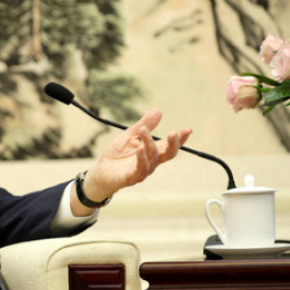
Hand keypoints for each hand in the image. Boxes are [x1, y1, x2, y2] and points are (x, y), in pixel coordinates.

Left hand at [73, 109, 191, 212]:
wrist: (101, 171)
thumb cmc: (117, 155)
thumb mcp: (129, 136)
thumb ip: (143, 125)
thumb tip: (158, 111)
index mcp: (153, 152)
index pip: (170, 145)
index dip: (180, 139)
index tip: (188, 129)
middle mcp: (151, 162)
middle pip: (168, 154)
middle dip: (173, 144)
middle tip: (174, 132)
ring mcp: (142, 171)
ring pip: (153, 158)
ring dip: (149, 144)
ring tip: (143, 131)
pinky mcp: (131, 178)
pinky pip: (140, 169)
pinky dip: (141, 159)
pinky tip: (140, 148)